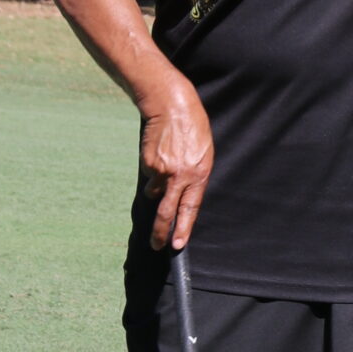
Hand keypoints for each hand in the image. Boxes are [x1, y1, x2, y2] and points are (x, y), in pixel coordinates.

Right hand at [140, 85, 212, 247]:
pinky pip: (149, 173)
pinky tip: (159, 152)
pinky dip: (152, 168)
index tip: (177, 244)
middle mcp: (180, 177)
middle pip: (167, 212)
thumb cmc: (193, 128)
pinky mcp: (148, 163)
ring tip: (165, 165)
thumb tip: (182, 195)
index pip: (190, 209)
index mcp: (199, 176)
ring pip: (155, 191)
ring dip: (156, 187)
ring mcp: (162, 171)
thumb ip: (194, 177)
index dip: (183, 228)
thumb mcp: (204, 154)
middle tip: (156, 245)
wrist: (172, 105)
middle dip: (161, 232)